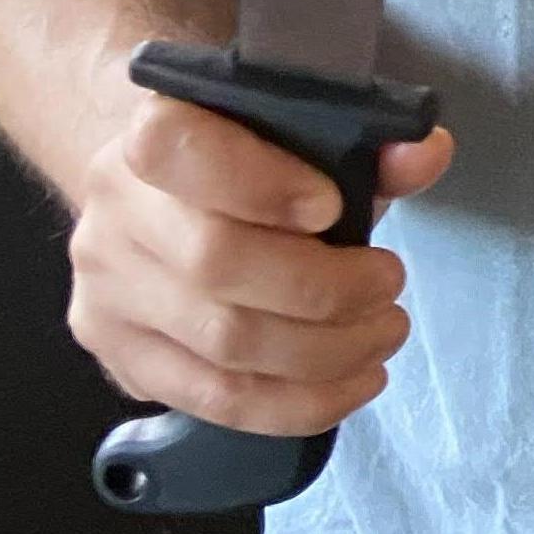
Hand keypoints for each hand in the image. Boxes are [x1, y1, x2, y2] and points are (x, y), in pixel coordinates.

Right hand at [65, 73, 454, 436]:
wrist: (165, 195)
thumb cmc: (252, 162)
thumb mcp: (309, 137)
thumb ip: (368, 143)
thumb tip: (424, 155)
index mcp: (152, 130)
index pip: (177, 148)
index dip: (260, 184)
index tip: (332, 208)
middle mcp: (116, 213)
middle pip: (215, 263)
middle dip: (326, 288)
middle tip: (389, 285)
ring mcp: (109, 292)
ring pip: (223, 343)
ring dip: (327, 352)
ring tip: (382, 334)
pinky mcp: (123, 357)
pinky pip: (216, 400)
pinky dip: (300, 403)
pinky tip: (352, 383)